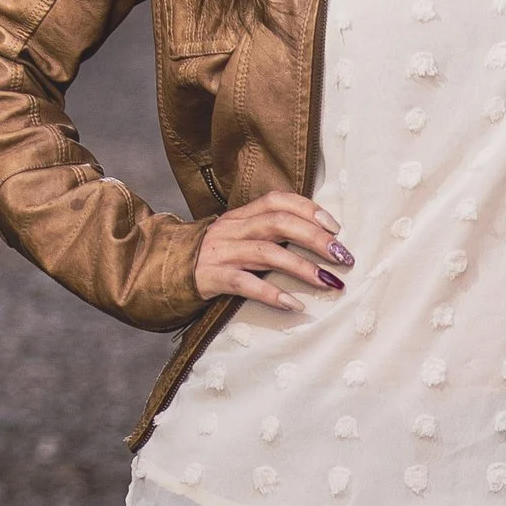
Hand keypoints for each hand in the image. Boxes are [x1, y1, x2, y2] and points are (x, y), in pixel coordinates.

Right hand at [195, 188, 351, 312]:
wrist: (163, 270)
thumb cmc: (212, 255)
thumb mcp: (238, 235)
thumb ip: (267, 231)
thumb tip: (316, 237)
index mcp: (241, 215)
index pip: (278, 200)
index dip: (309, 210)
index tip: (336, 228)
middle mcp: (233, 229)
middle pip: (278, 223)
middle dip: (315, 238)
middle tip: (343, 257)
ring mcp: (221, 253)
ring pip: (266, 253)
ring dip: (302, 267)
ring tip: (328, 282)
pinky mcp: (212, 278)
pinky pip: (245, 284)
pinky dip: (272, 295)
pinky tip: (294, 305)